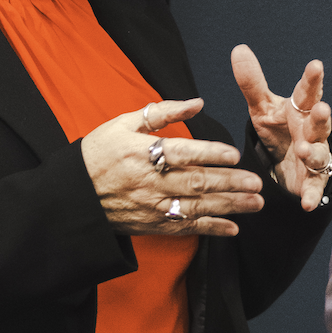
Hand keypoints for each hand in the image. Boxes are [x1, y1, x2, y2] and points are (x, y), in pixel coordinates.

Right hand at [80, 98, 263, 237]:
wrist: (74, 195)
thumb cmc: (98, 154)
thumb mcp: (123, 124)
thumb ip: (161, 113)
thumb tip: (197, 103)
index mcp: (141, 153)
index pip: (181, 153)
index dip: (209, 154)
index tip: (234, 155)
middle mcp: (149, 182)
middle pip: (195, 183)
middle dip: (229, 184)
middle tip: (257, 183)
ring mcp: (152, 206)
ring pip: (197, 207)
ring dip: (229, 207)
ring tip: (255, 203)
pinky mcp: (153, 224)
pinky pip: (186, 228)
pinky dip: (210, 229)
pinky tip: (233, 228)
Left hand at [230, 47, 331, 212]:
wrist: (285, 162)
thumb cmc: (278, 128)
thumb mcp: (261, 107)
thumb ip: (252, 83)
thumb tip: (238, 49)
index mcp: (299, 110)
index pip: (307, 92)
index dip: (312, 79)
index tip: (315, 65)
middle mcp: (312, 131)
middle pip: (320, 122)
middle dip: (321, 116)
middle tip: (321, 108)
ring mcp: (314, 156)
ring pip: (319, 154)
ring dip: (313, 153)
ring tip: (304, 152)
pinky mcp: (311, 181)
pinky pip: (314, 188)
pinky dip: (312, 195)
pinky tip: (307, 203)